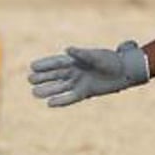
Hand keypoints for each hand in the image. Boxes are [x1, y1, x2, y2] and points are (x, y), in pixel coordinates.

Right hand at [29, 41, 149, 107]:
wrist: (124, 71)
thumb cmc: (110, 60)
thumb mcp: (97, 56)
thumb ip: (82, 55)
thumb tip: (68, 50)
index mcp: (75, 60)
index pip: (56, 62)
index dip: (45, 64)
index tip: (32, 66)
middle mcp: (75, 71)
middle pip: (55, 75)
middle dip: (43, 78)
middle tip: (30, 80)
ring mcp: (79, 82)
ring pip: (60, 87)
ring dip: (48, 90)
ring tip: (34, 93)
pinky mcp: (85, 92)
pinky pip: (70, 98)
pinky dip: (61, 101)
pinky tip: (50, 104)